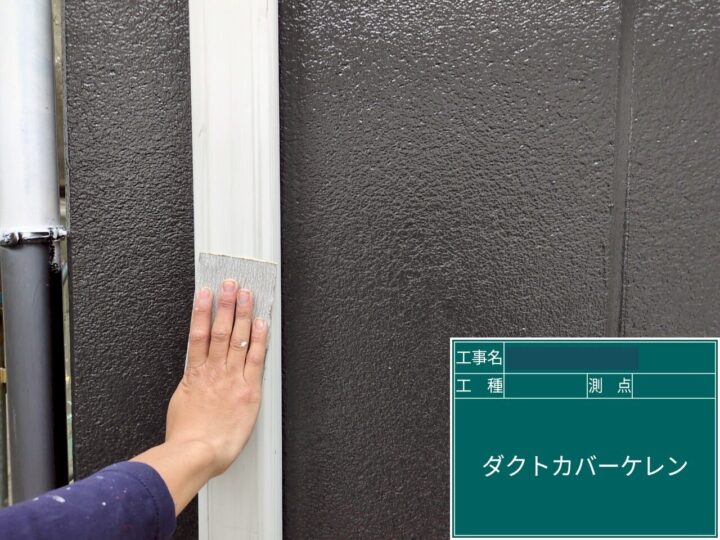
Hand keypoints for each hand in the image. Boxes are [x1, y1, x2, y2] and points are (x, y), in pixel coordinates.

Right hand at [132, 280, 268, 514]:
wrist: (196, 453)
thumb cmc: (186, 438)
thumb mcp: (180, 405)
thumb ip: (190, 387)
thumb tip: (192, 379)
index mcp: (195, 374)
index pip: (198, 334)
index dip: (201, 310)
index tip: (204, 293)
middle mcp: (214, 371)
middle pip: (219, 330)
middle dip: (225, 304)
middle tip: (229, 284)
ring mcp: (231, 377)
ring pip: (237, 338)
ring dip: (242, 313)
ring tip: (245, 293)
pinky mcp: (248, 389)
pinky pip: (255, 358)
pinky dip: (259, 339)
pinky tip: (261, 322)